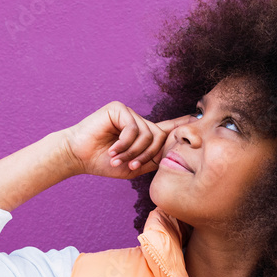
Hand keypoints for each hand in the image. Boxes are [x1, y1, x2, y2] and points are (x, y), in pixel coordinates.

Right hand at [63, 101, 196, 178]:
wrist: (79, 156)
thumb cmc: (103, 163)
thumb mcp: (133, 167)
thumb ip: (152, 160)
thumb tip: (174, 156)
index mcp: (142, 134)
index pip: (166, 128)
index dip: (181, 124)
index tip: (197, 119)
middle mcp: (138, 121)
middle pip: (159, 136)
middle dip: (146, 155)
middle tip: (129, 165)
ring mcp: (129, 113)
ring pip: (146, 134)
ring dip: (132, 152)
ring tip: (117, 158)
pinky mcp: (119, 109)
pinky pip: (133, 128)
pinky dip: (124, 143)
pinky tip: (112, 150)